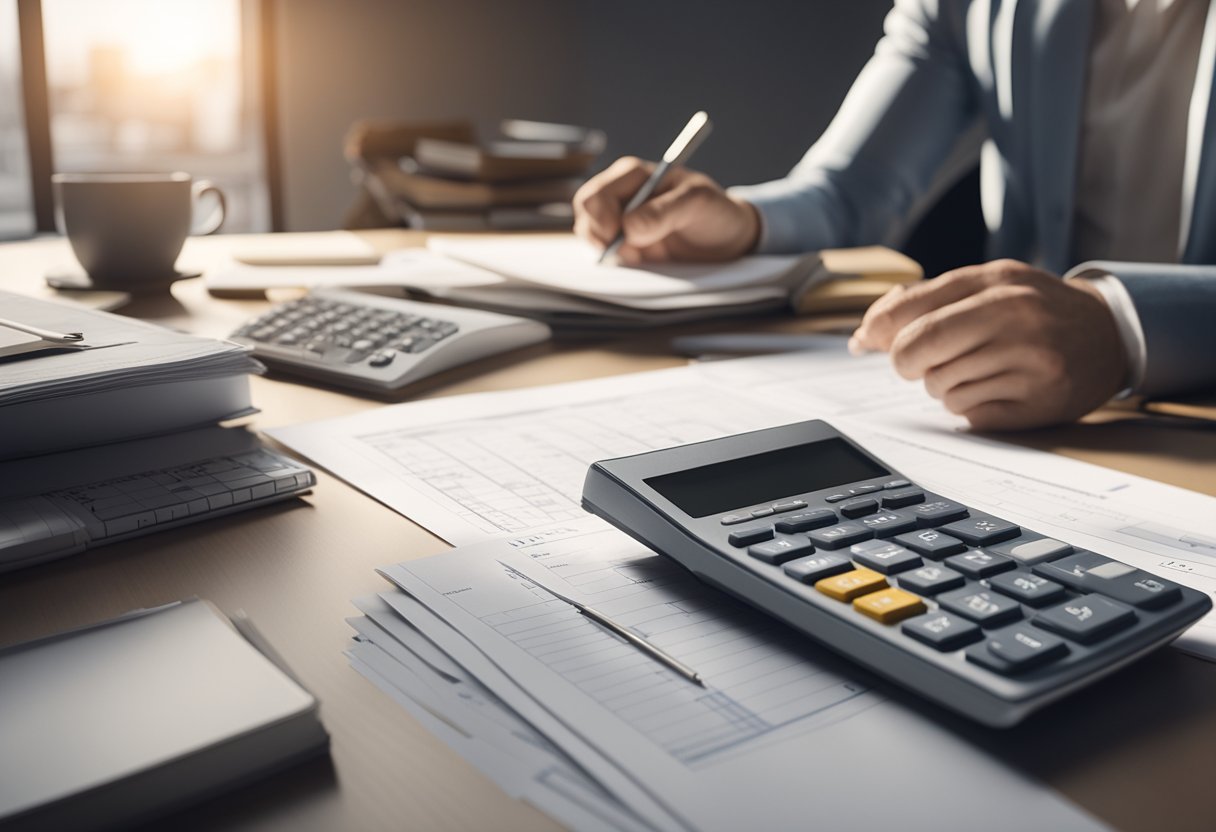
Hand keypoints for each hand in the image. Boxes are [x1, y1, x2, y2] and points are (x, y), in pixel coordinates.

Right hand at [572, 156, 760, 263]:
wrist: (727, 239)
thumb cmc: (715, 212)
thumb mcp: (697, 204)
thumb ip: (663, 212)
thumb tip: (629, 228)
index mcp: (633, 174)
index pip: (596, 195)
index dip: (603, 221)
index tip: (624, 238)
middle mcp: (621, 192)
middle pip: (585, 211)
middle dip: (600, 235)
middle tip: (629, 250)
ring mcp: (618, 217)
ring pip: (588, 232)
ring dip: (606, 249)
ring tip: (639, 253)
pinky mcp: (622, 241)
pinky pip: (601, 250)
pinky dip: (613, 259)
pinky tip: (638, 259)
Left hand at [848, 260, 1127, 429]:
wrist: (1111, 335)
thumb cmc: (1034, 308)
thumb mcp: (988, 284)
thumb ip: (925, 301)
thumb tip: (864, 336)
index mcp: (996, 283)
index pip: (908, 312)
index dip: (877, 332)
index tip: (867, 342)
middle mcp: (1016, 319)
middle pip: (917, 352)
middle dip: (906, 362)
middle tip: (919, 362)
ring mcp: (1030, 363)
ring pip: (940, 387)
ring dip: (943, 384)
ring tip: (975, 369)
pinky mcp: (1037, 404)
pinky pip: (968, 414)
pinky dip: (969, 406)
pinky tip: (994, 389)